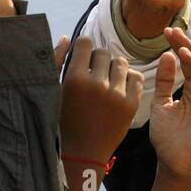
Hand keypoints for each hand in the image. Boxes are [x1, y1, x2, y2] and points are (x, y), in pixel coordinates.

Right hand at [57, 37, 142, 165]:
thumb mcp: (54, 91)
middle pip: (103, 53)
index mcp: (75, 78)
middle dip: (98, 60)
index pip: (85, 43)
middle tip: (94, 73)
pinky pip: (136, 77)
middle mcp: (97, 84)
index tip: (82, 58)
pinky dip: (128, 79)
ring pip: (121, 63)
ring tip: (107, 81)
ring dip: (114, 68)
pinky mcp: (131, 104)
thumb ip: (58, 61)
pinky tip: (119, 87)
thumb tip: (67, 37)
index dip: (83, 48)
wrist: (83, 153)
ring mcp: (116, 94)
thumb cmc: (63, 120)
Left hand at [148, 28, 190, 183]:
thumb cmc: (167, 136)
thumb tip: (167, 55)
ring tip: (183, 52)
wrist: (171, 163)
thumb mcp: (161, 103)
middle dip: (187, 47)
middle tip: (174, 33)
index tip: (166, 32)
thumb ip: (165, 81)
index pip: (187, 62)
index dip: (179, 46)